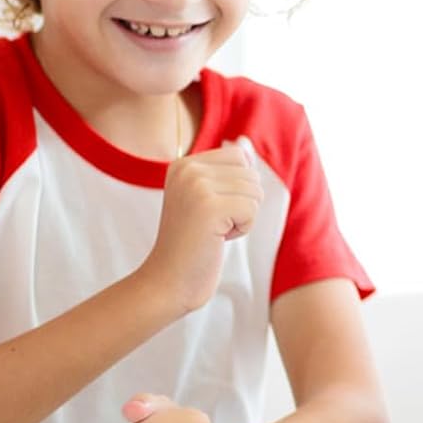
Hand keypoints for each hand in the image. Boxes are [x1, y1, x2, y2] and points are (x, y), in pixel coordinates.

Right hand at [139, 140, 262, 315]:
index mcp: (184, 164)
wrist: (168, 281)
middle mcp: (187, 169)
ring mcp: (196, 186)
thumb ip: (228, 170)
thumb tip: (244, 142)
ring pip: (255, 191)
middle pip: (251, 174)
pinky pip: (252, 210)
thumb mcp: (209, 200)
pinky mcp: (209, 206)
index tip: (210, 210)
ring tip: (212, 231)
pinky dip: (242, 229)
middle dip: (243, 204)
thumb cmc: (193, 244)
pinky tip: (216, 238)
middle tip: (212, 224)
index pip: (240, 157)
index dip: (237, 189)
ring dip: (243, 217)